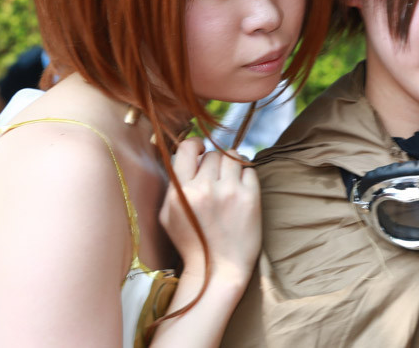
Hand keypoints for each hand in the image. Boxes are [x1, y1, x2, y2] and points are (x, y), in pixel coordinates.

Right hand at [159, 137, 260, 287]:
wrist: (219, 271)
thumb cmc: (192, 243)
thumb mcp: (168, 215)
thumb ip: (173, 184)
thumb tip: (184, 154)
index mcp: (180, 192)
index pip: (187, 147)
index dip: (195, 146)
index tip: (200, 152)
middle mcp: (204, 188)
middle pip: (213, 154)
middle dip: (214, 164)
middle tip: (216, 180)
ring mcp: (229, 192)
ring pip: (233, 156)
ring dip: (232, 165)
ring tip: (230, 181)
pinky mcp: (250, 197)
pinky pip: (250, 169)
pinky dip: (246, 176)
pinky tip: (241, 190)